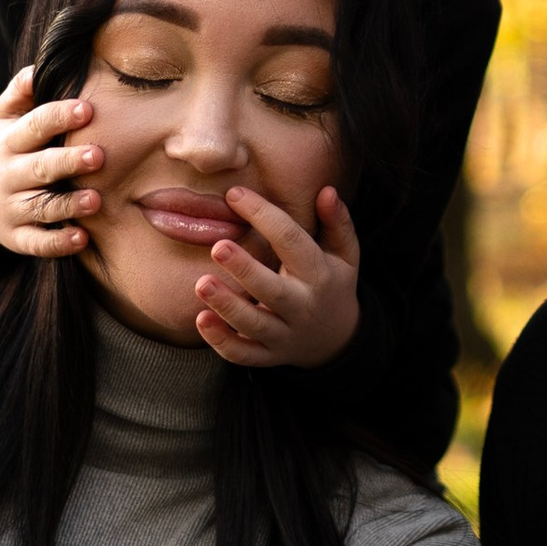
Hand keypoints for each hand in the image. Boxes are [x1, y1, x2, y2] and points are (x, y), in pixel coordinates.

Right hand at [0, 65, 103, 258]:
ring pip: (40, 207)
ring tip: (96, 200)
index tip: (87, 109)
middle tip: (98, 156)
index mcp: (9, 141)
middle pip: (39, 168)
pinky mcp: (16, 236)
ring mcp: (11, 207)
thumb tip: (40, 65)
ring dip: (68, 205)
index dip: (58, 117)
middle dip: (67, 162)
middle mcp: (8, 174)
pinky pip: (36, 242)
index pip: (34, 126)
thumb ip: (22, 90)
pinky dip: (57, 243)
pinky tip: (81, 238)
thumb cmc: (6, 145)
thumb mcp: (5, 117)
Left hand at [192, 185, 361, 371]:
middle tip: (218, 247)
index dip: (264, 216)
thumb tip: (326, 190)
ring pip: (254, 324)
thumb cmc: (332, 284)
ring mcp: (284, 335)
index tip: (235, 195)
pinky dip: (221, 341)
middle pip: (273, 290)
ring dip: (227, 307)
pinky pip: (243, 353)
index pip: (292, 241)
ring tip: (201, 284)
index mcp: (319, 275)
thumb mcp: (345, 254)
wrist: (336, 339)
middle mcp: (302, 307)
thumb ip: (337, 222)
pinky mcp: (268, 355)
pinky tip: (201, 320)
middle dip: (245, 269)